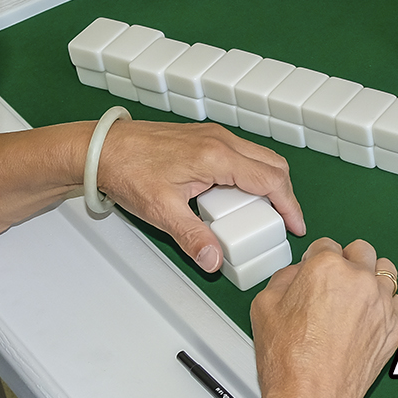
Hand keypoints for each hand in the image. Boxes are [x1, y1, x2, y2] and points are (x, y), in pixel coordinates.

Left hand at [97, 119, 304, 271]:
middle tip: (284, 220)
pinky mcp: (205, 138)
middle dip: (285, 194)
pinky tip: (237, 194)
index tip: (295, 225)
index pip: (270, 179)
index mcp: (217, 157)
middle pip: (273, 164)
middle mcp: (221, 141)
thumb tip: (214, 260)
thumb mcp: (161, 212)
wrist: (102, 149)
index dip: (289, 205)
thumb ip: (193, 237)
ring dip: (269, 182)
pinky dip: (252, 173)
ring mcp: (214, 136)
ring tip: (264, 211)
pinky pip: (243, 153)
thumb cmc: (128, 171)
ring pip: (260, 156)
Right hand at [251, 238, 397, 397]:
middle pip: (361, 251)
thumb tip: (296, 274)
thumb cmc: (289, 361)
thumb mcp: (264, 307)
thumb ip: (284, 279)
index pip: (326, 245)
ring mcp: (381, 303)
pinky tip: (364, 318)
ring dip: (370, 278)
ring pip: (386, 272)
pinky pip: (394, 303)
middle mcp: (360, 280)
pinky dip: (382, 306)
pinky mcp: (393, 327)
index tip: (313, 270)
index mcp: (327, 267)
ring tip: (354, 295)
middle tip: (334, 280)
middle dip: (346, 261)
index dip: (315, 259)